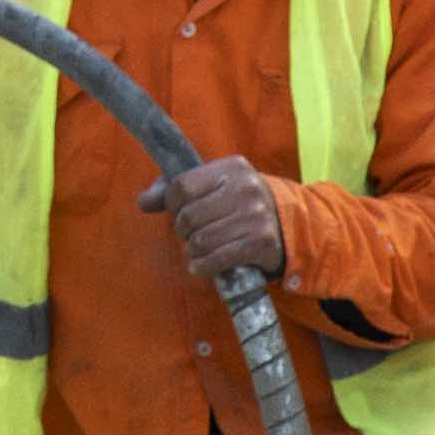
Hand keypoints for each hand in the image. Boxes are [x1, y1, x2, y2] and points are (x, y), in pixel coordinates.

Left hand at [140, 158, 285, 281]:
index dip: (172, 204)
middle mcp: (245, 189)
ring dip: (192, 251)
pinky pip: (217, 259)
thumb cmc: (241, 204)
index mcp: (232, 168)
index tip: (179, 212)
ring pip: (200, 240)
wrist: (290, 225)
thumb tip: (143, 203)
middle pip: (189, 216)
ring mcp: (255, 216)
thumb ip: (175, 190)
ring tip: (197, 250)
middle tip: (191, 234)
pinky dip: (203, 266)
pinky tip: (200, 266)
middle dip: (183, 230)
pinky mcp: (261, 243)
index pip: (182, 186)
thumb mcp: (214, 186)